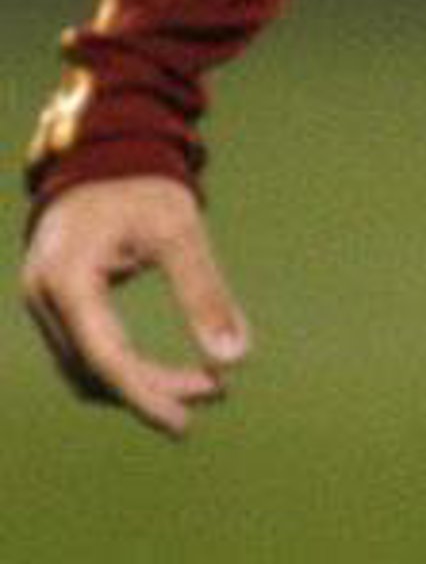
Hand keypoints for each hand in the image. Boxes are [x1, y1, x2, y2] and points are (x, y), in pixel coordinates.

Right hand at [21, 175, 250, 437]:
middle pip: (96, 370)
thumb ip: (205, 292)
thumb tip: (237, 359)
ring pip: (88, 368)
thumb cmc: (142, 184)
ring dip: (141, 383)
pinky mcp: (55, 302)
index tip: (185, 423)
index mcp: (69, 278)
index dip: (146, 395)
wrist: (104, 149)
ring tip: (205, 385)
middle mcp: (44, 297)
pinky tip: (168, 369)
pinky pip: (86, 351)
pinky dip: (126, 365)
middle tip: (214, 393)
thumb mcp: (180, 230)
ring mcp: (43, 302)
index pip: (106, 357)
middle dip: (154, 389)